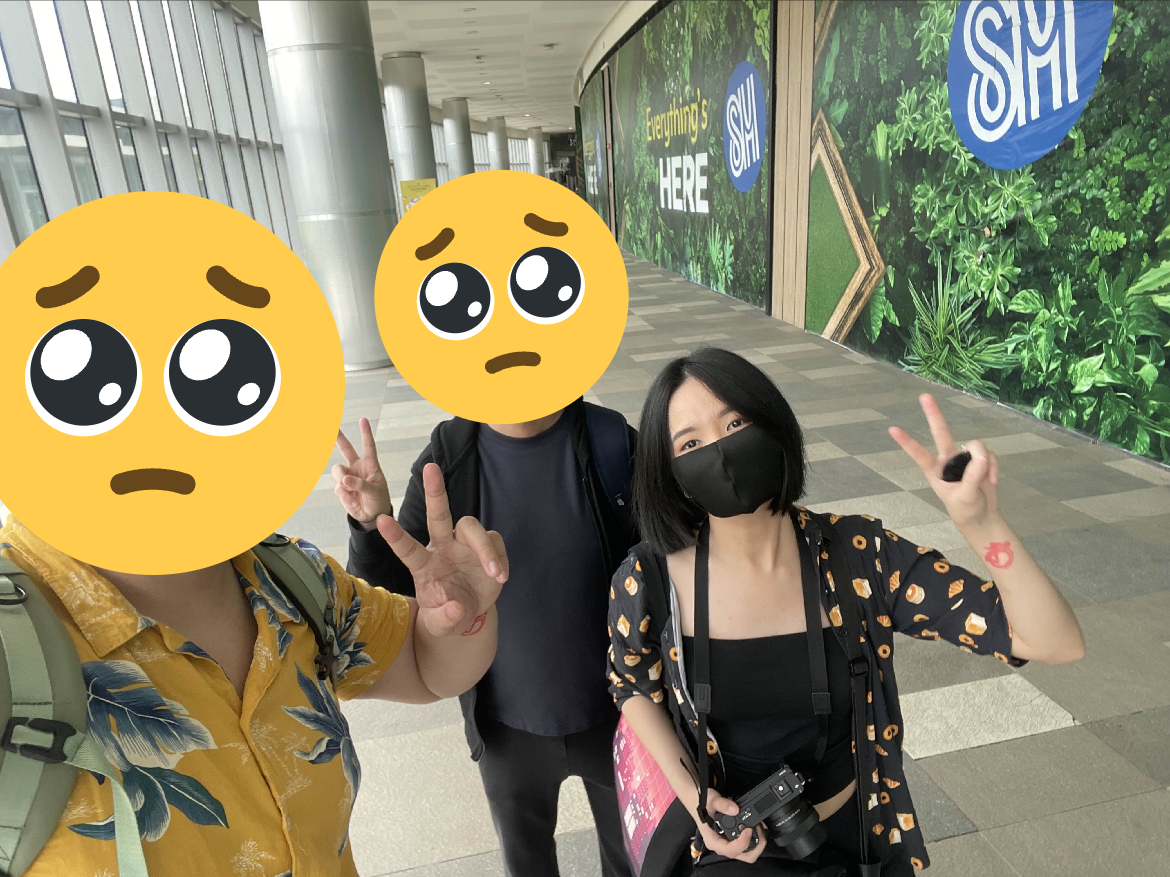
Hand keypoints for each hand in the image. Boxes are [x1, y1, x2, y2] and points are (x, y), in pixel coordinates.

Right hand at [334, 417, 393, 528]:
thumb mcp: (375, 492)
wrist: (371, 516)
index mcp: (370, 465)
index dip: (365, 433)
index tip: (363, 420)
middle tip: (330, 426)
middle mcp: (357, 468)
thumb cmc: (378, 500)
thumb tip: (344, 480)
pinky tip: (353, 500)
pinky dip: (345, 495)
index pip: (368, 446)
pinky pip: (338, 488)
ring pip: (337, 470)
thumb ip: (360, 484)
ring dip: (342, 479)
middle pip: (345, 449)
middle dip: (337, 437)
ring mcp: (347, 477)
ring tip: (352, 490)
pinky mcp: (340, 488)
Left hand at [376, 463, 508, 636]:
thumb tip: (454, 608)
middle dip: (435, 491)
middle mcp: (442, 547)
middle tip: (431, 468)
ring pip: (472, 528)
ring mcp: (465, 544)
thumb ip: (445, 619)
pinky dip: (499, 559)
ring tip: (495, 575)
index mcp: (424, 565)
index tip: (380, 520)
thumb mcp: (442, 625)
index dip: (395, 536)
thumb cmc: (447, 615)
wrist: (470, 612)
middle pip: (438, 515)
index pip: (407, 548)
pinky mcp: (487, 545)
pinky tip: (499, 577)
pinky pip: (495, 542)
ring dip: (485, 550)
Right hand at [694, 792, 766, 862]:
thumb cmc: (702, 804)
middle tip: (758, 828)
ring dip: (758, 841)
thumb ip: (722, 804)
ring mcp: (729, 844)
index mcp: (713, 841)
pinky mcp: (734, 840)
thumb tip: (735, 809)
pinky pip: (748, 845)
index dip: (742, 843)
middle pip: (744, 856)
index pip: (730, 850)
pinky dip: (756, 838)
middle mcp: (722, 846)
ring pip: (748, 852)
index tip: (748, 830)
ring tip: (758, 825)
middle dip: (756, 845)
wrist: (699, 801)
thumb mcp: (710, 800)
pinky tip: (756, 826)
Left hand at [889, 394, 999, 528]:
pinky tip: (993, 480)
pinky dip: (994, 466)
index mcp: (935, 471)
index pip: (920, 455)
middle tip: (924, 396)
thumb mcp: (966, 497)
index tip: (892, 429)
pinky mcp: (980, 459)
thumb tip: (981, 456)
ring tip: (987, 479)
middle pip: (941, 433)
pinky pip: (989, 455)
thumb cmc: (966, 508)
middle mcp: (948, 460)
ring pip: (975, 445)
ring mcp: (964, 458)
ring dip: (985, 459)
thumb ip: (972, 477)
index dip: (908, 442)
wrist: (981, 516)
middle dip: (934, 415)